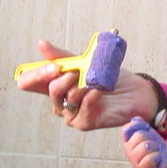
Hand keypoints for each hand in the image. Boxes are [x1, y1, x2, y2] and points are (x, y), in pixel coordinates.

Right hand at [15, 40, 155, 130]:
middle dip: (64, 75)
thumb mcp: (86, 63)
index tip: (54, 66)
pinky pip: (82, 107)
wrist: (136, 92)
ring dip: (81, 83)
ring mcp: (71, 114)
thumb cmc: (111, 79)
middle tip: (80, 68)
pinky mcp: (84, 123)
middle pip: (49, 89)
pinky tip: (99, 89)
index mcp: (55, 86)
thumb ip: (63, 57)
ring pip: (66, 97)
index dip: (36, 74)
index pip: (29, 82)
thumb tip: (41, 44)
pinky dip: (91, 94)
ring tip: (94, 77)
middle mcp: (60, 102)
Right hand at [122, 117, 166, 167]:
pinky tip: (157, 159)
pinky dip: (157, 156)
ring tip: (156, 151)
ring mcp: (134, 161)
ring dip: (156, 147)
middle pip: (139, 135)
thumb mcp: (149, 132)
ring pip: (146, 146)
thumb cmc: (154, 145)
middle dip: (151, 137)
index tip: (147, 129)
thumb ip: (141, 125)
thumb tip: (136, 119)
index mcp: (127, 140)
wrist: (163, 161)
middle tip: (154, 143)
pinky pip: (151, 158)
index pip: (127, 128)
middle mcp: (128, 150)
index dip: (139, 126)